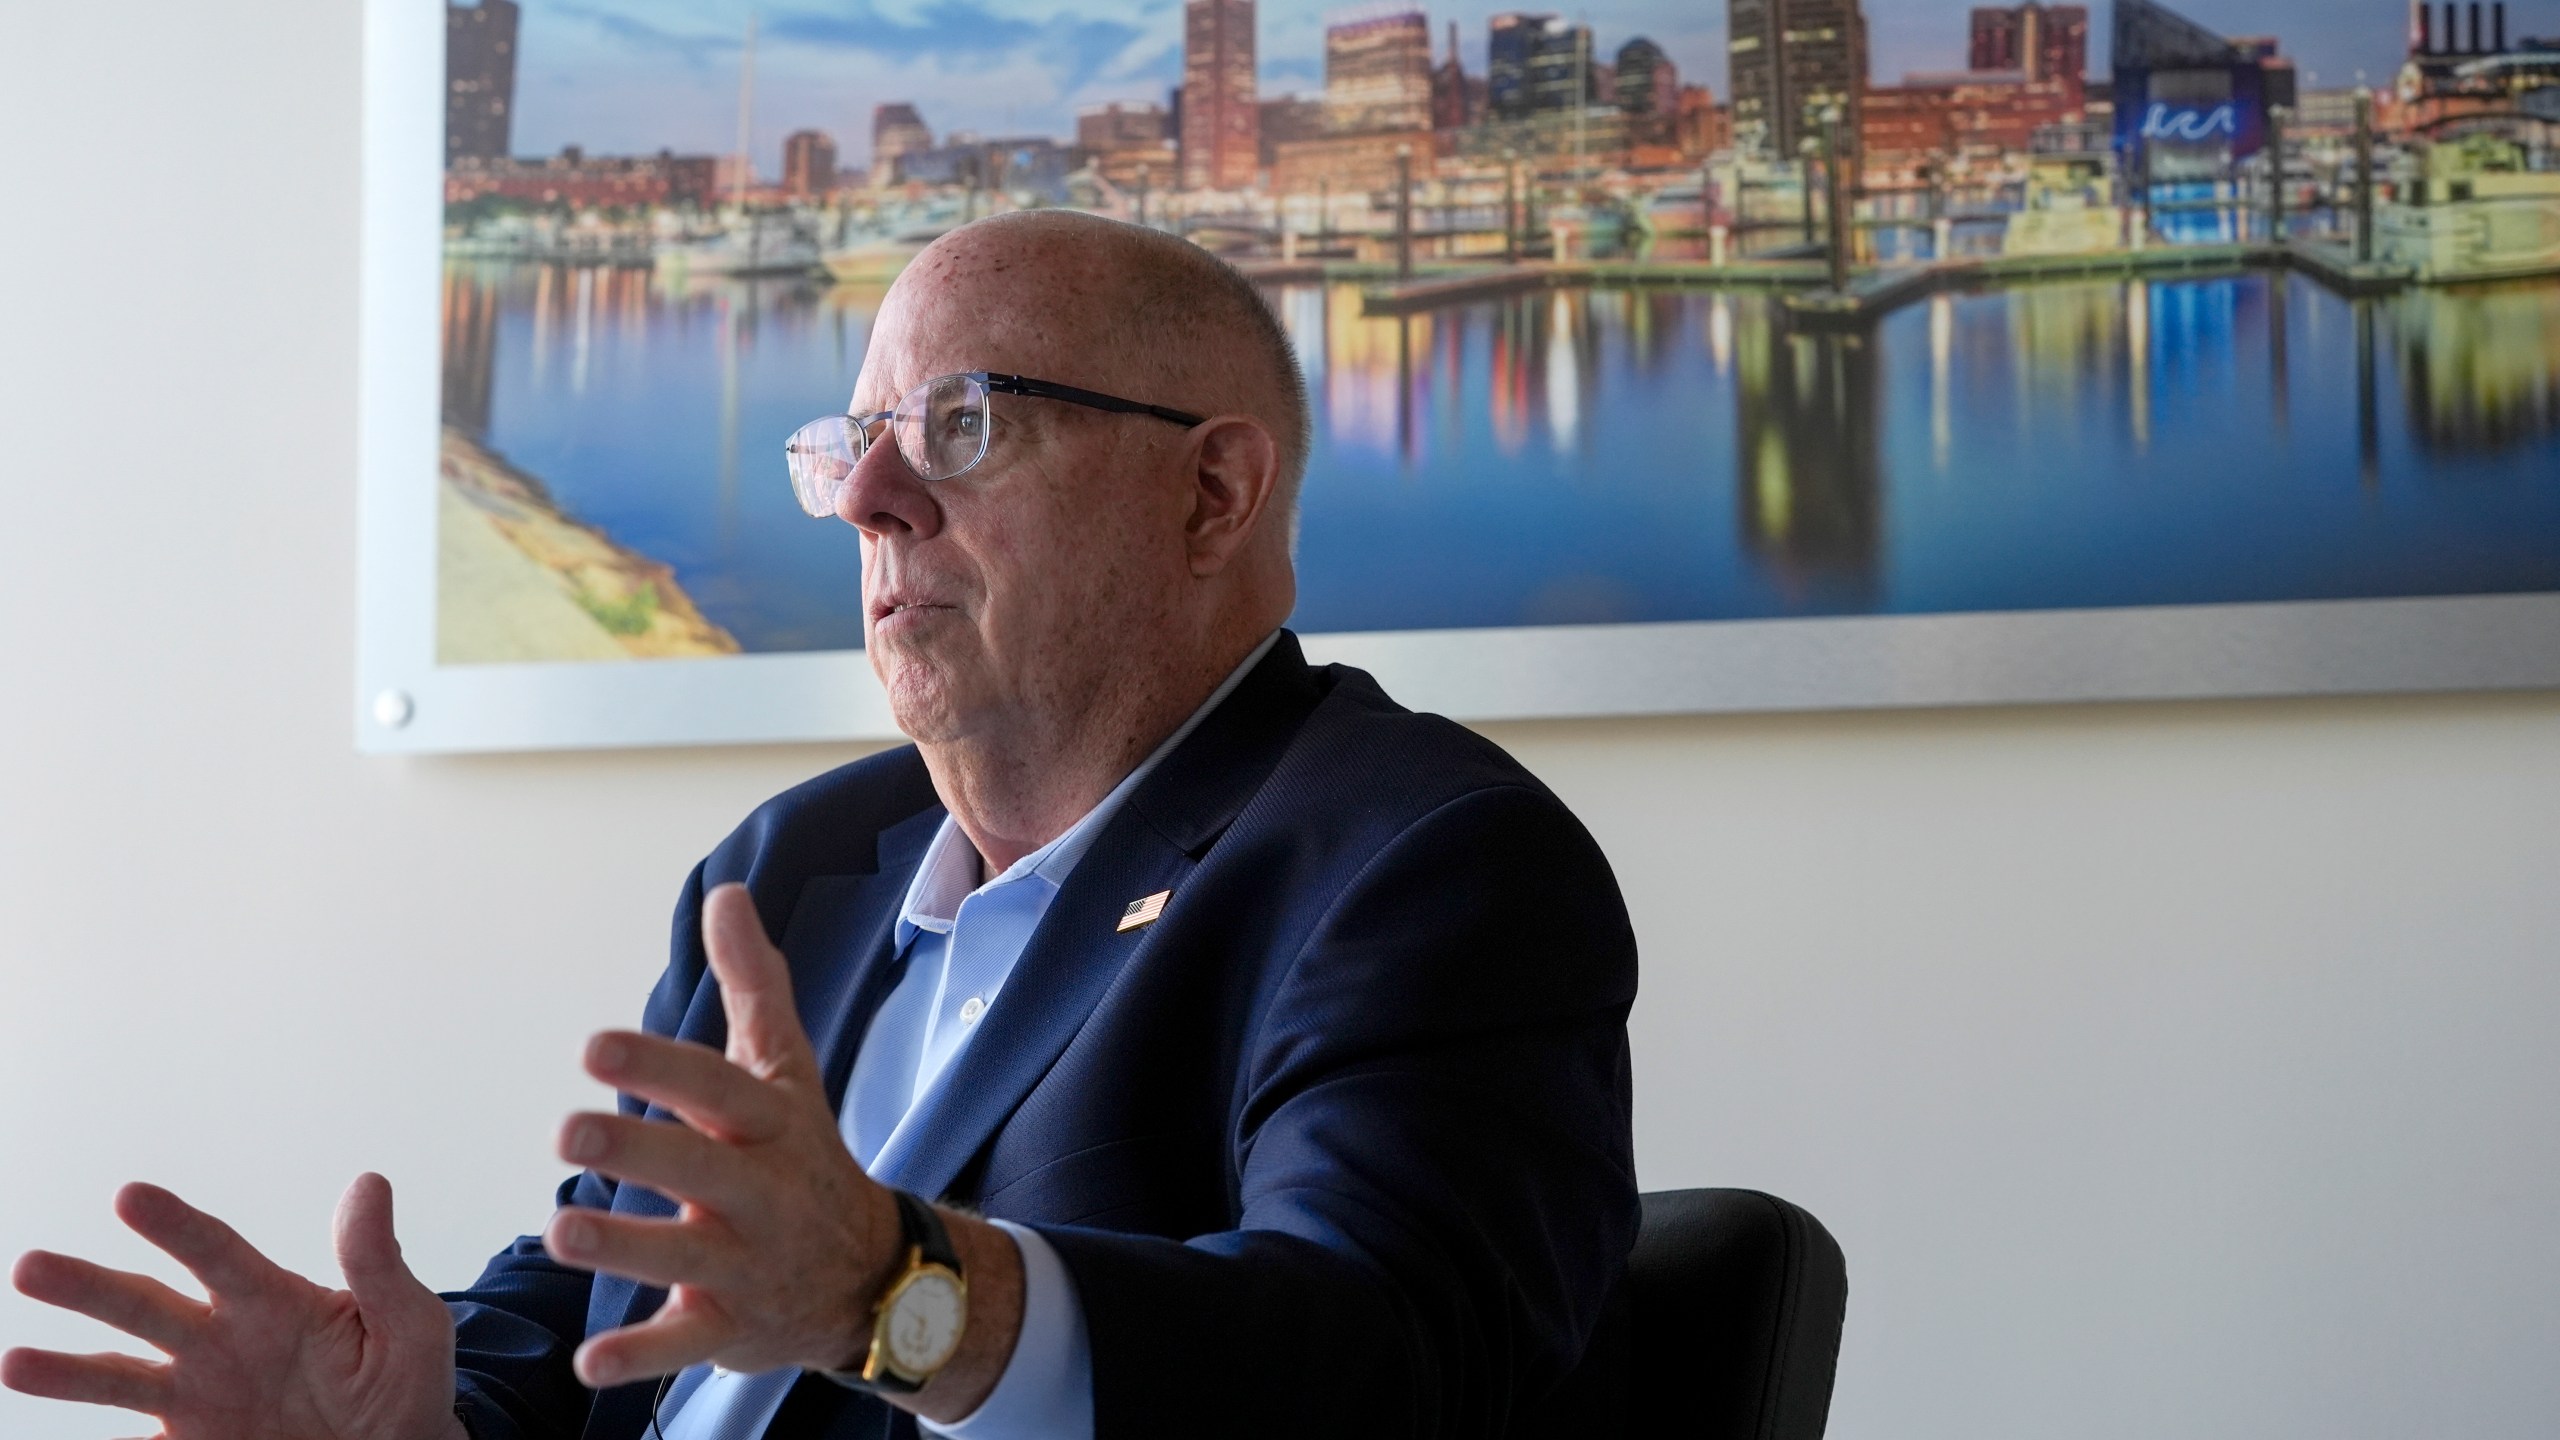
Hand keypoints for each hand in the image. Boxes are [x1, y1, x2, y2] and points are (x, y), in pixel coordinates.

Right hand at [2, 1175, 464, 1439]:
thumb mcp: (409, 1324)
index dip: (175, 1224)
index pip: (216, 1252)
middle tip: (30, 1267)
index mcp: (271, 1302)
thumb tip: (368, 1183)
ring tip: (15, 1363)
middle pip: (145, 1306)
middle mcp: (219, 1343)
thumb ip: (379, 1264)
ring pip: (120, 1377)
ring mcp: (197, 1399)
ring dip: (66, 1371)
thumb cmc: (405, 1384)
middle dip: (88, 1287)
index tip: (130, 1196)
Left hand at [543, 882, 902, 1386]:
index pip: (715, 1088)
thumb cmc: (803, 1156)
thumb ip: (753, 985)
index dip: (659, 1068)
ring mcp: (749, 1263)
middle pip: (702, 1170)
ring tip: (559, 1234)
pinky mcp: (732, 1328)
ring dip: (625, 1249)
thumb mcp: (785, 1071)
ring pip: (687, 1258)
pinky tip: (587, 1363)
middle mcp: (762, 1192)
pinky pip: (686, 1346)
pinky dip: (640, 1358)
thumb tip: (724, 894)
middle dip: (640, 1154)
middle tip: (567, 1135)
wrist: (872, 1273)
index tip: (594, 1048)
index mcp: (768, 1123)